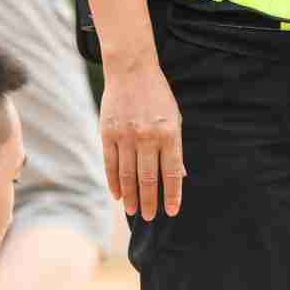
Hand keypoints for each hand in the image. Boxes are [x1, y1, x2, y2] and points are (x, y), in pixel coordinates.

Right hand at [99, 53, 184, 220]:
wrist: (131, 71)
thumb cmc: (158, 97)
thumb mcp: (175, 119)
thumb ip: (176, 148)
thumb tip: (181, 176)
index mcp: (170, 134)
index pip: (172, 173)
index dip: (172, 195)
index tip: (172, 212)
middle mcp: (148, 137)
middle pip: (148, 178)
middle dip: (151, 201)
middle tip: (151, 218)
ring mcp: (126, 136)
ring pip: (128, 175)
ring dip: (132, 196)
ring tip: (134, 211)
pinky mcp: (108, 133)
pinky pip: (110, 164)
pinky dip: (114, 182)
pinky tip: (118, 195)